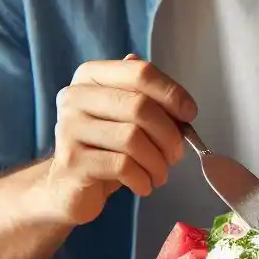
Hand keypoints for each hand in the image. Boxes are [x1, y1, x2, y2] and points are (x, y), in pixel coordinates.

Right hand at [45, 54, 196, 224]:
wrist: (69, 186)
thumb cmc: (106, 148)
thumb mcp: (128, 119)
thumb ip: (151, 103)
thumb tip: (184, 106)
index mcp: (91, 76)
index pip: (139, 72)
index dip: (172, 92)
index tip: (189, 114)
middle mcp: (75, 97)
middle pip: (139, 106)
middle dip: (169, 134)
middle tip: (177, 153)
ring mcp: (69, 128)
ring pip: (132, 138)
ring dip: (158, 161)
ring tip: (161, 173)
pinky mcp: (72, 161)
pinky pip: (122, 166)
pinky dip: (142, 178)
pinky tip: (144, 185)